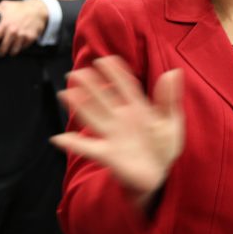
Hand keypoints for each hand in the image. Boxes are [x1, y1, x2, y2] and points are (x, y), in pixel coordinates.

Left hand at [0, 0, 47, 57]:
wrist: (38, 9)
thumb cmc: (20, 7)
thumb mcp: (6, 5)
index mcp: (4, 24)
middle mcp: (13, 31)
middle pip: (3, 48)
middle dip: (0, 52)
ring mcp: (22, 35)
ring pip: (14, 50)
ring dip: (10, 52)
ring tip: (9, 52)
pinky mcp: (30, 38)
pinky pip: (23, 47)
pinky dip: (20, 48)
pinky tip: (19, 46)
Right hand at [52, 56, 184, 199]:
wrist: (159, 173)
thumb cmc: (163, 145)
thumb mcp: (171, 121)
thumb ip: (169, 98)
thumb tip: (174, 72)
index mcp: (138, 108)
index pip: (125, 86)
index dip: (115, 73)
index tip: (105, 60)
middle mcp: (121, 118)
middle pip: (103, 98)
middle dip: (91, 86)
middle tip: (76, 73)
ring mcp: (113, 135)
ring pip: (93, 117)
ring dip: (80, 106)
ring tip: (66, 93)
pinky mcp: (108, 154)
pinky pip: (88, 148)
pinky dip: (74, 144)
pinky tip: (58, 139)